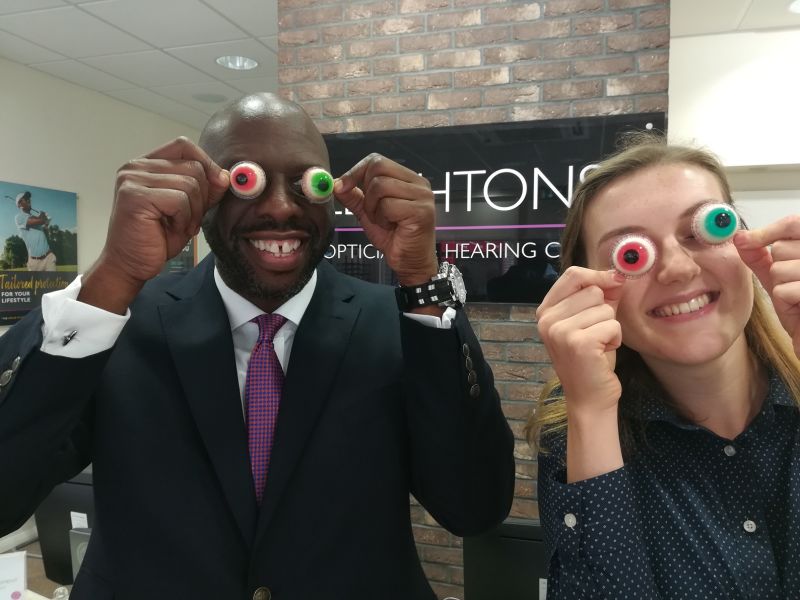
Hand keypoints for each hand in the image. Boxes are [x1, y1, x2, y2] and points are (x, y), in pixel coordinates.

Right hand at [80, 137, 228, 313]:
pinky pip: (180, 200)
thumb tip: (224, 175)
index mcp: (146, 164)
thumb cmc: (157, 238)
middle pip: (194, 166)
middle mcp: (136, 167)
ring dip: (194, 212)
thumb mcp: (189, 209)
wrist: (130, 265)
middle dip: (203, 197)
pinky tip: (170, 230)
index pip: (184, 146)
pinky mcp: (135, 196)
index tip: (217, 185)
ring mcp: (133, 180)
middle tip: (188, 219)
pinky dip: (184, 219)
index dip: (206, 164)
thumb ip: (204, 189)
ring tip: (178, 226)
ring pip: (190, 184)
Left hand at [333, 153, 437, 284]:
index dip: (356, 171)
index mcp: (408, 178)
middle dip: (366, 191)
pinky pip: (388, 205)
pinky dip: (382, 218)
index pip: (377, 160)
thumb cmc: (394, 238)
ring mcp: (422, 196)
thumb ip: (354, 197)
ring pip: (380, 186)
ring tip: (383, 221)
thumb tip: (335, 183)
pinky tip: (391, 227)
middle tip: (371, 211)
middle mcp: (419, 183)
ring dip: (373, 208)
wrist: (410, 263)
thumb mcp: (368, 213)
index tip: (342, 186)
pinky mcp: (421, 211)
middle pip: (378, 167)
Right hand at [535, 267, 625, 414]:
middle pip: (592, 290)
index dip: (598, 275)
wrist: (590, 397)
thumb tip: (617, 273)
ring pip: (605, 308)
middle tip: (596, 334)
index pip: (572, 274)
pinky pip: (612, 325)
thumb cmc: (592, 358)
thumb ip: (601, 295)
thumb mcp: (591, 320)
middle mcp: (547, 320)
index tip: (615, 282)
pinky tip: (603, 353)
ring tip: (599, 345)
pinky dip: (615, 339)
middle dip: (604, 310)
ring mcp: (560, 331)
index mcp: (546, 311)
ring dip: (610, 327)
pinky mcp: (578, 343)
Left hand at [735, 215, 799, 356]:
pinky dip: (784, 302)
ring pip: (779, 269)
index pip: (794, 222)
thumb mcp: (778, 277)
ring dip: (780, 287)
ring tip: (797, 297)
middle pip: (781, 248)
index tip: (745, 239)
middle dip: (777, 268)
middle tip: (793, 283)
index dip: (768, 230)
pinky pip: (783, 290)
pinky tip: (799, 307)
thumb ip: (760, 256)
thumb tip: (740, 237)